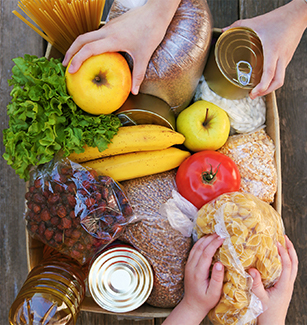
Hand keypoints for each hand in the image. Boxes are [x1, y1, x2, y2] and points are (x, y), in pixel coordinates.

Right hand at [62, 0, 179, 94]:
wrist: (156, 12)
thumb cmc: (151, 31)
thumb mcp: (144, 56)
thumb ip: (138, 75)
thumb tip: (134, 91)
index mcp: (113, 39)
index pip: (89, 49)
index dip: (77, 59)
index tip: (70, 70)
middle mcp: (107, 31)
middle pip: (81, 40)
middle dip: (71, 52)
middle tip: (65, 65)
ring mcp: (109, 26)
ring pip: (87, 35)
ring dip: (78, 46)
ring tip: (75, 59)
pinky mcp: (112, 25)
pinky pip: (95, 34)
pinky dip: (88, 43)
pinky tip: (92, 53)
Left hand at [162, 234, 223, 324]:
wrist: (192, 305)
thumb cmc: (205, 301)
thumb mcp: (214, 294)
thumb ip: (217, 279)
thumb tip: (219, 263)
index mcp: (198, 273)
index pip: (205, 254)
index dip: (214, 244)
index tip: (222, 238)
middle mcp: (191, 267)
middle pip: (200, 248)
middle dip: (210, 239)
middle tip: (220, 233)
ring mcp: (188, 265)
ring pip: (195, 247)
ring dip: (204, 239)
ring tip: (215, 234)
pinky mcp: (188, 264)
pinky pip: (193, 250)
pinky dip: (200, 243)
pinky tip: (206, 240)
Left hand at [223, 0, 306, 98]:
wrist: (298, 15)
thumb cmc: (279, 19)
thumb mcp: (256, 22)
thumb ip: (238, 26)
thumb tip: (224, 31)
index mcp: (272, 50)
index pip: (269, 73)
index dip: (262, 86)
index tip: (253, 93)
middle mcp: (281, 57)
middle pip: (277, 81)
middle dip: (265, 92)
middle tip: (253, 95)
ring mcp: (285, 59)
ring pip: (280, 79)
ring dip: (269, 88)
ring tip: (258, 91)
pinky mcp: (287, 58)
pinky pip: (280, 73)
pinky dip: (272, 79)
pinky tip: (264, 79)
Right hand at [248, 235, 297, 324]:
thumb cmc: (267, 314)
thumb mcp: (260, 298)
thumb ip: (256, 284)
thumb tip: (252, 269)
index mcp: (284, 285)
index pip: (287, 265)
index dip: (283, 252)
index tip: (276, 242)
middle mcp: (288, 284)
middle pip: (295, 263)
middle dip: (291, 249)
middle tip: (284, 237)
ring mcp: (288, 286)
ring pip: (293, 267)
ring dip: (290, 254)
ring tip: (283, 243)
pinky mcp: (285, 287)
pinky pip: (289, 271)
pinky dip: (286, 261)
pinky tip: (278, 258)